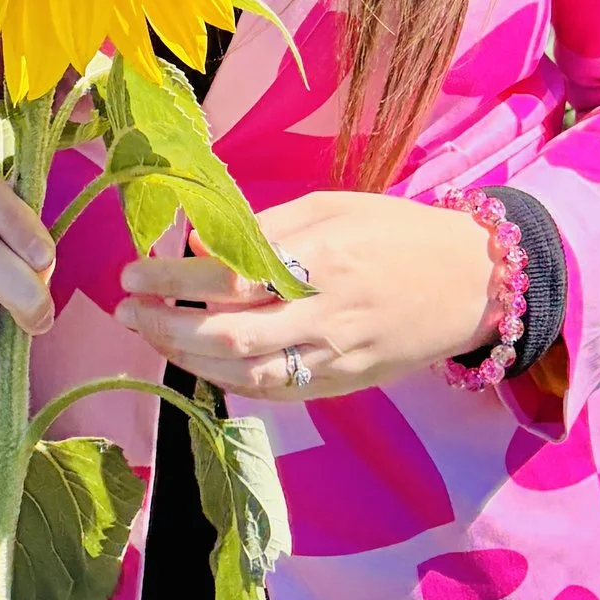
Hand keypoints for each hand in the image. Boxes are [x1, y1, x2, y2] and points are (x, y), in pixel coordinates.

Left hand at [113, 190, 493, 404]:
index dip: (172, 280)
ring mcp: (338, 355)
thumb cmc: (395, 230)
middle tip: (127, 311)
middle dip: (167, 326)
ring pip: (248, 374)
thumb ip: (264, 229)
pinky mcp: (348, 384)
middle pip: (229, 333)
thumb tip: (199, 247)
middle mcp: (326, 310)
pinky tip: (204, 363)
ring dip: (191, 360)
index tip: (133, 274)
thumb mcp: (331, 207)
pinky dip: (233, 381)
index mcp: (321, 255)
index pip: (230, 276)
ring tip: (154, 338)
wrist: (472, 279)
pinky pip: (279, 392)